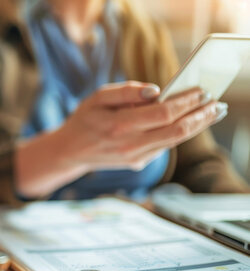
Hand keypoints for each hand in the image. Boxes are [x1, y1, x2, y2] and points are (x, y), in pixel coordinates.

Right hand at [60, 81, 226, 170]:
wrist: (71, 151)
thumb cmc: (84, 120)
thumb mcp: (97, 97)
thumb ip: (126, 91)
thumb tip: (156, 90)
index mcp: (118, 126)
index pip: (163, 113)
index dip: (186, 102)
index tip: (201, 91)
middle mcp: (129, 145)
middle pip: (176, 131)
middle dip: (200, 116)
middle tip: (216, 103)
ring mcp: (135, 157)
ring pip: (175, 141)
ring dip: (197, 126)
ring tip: (212, 112)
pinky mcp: (139, 163)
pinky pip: (164, 146)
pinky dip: (180, 132)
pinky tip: (191, 121)